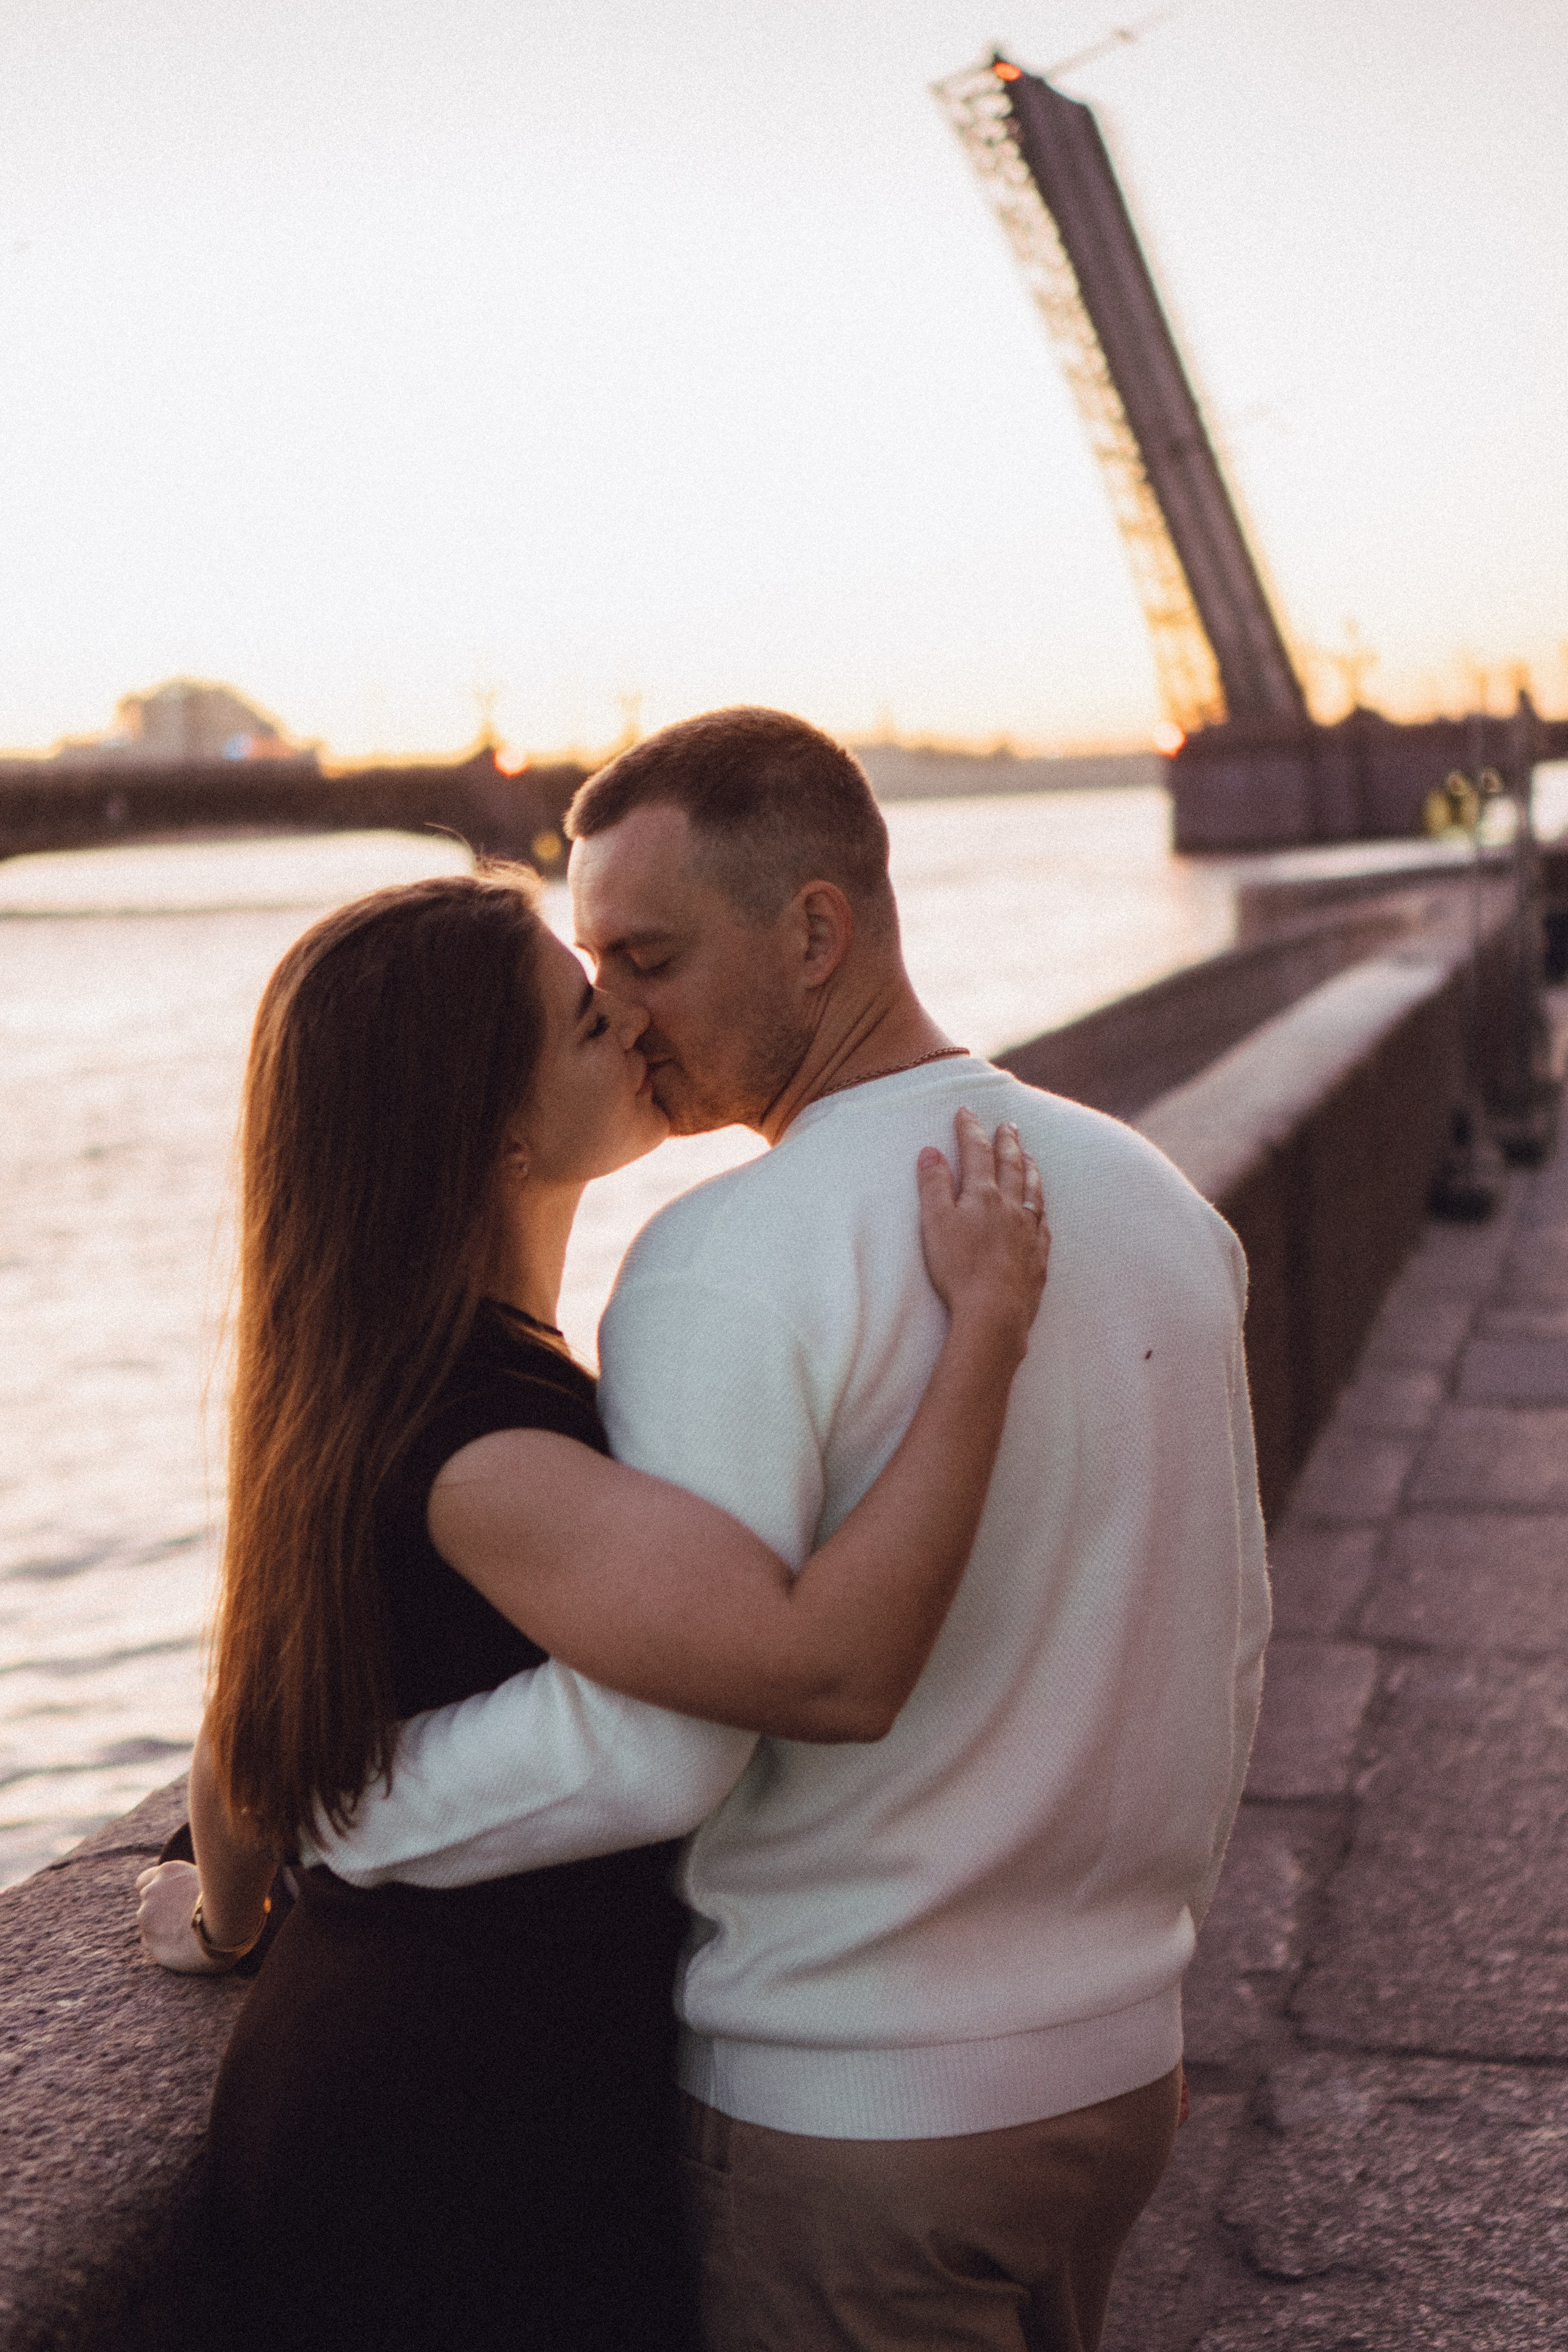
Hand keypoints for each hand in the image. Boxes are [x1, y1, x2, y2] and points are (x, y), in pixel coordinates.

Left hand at [134, 1858, 232, 1974]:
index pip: (145, 1880)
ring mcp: (147, 1917)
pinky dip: (163, 1945)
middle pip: (147, 1902)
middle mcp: (152, 1891)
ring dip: (162, 1927)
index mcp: (167, 1871)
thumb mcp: (211, 1877)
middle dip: (160, 1909)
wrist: (227, 1928)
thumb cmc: (228, 1899)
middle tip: (183, 1917)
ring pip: (149, 1924)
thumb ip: (190, 1880)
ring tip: (188, 1934)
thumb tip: (189, 1886)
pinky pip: (152, 1944)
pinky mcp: (150, 1942)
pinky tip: (184, 1946)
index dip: (156, 1890)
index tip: (169, 1898)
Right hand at [916, 1109, 1049, 1355]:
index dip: (970, 1130)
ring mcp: (1029, 1232)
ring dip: (1029, 1168)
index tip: (966, 1112)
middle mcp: (1012, 1207)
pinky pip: (1043, 1222)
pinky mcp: (1038, 1257)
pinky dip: (1040, 1206)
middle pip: (1011, 1166)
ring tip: (1028, 1154)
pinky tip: (1039, 1206)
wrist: (995, 1312)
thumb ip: (934, 1186)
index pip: (977, 1153)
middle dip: (1006, 1142)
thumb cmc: (959, 1268)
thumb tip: (931, 1152)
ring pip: (1033, 1190)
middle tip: (1008, 1125)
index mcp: (984, 1195)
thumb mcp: (936, 1224)